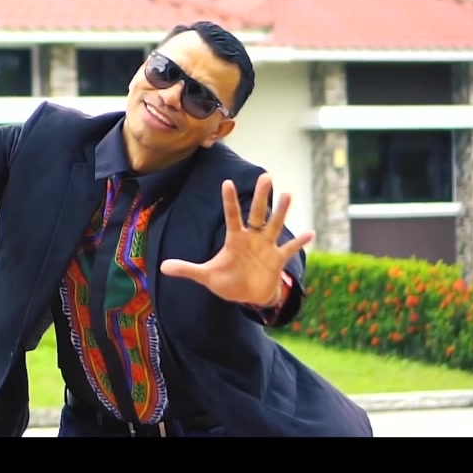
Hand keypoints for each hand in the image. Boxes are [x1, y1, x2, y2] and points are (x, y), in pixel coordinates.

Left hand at [160, 174, 314, 305]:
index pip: (232, 215)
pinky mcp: (277, 260)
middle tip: (266, 176)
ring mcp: (267, 247)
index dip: (229, 200)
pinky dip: (299, 242)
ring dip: (281, 212)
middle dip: (261, 197)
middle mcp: (253, 237)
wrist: (248, 296)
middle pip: (257, 213)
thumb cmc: (228, 281)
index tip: (226, 182)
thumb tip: (162, 267)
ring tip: (289, 195)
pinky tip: (309, 233)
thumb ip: (187, 269)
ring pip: (274, 226)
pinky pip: (289, 249)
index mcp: (235, 238)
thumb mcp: (206, 276)